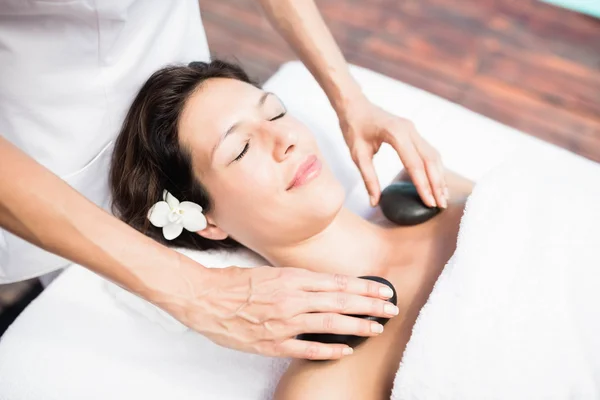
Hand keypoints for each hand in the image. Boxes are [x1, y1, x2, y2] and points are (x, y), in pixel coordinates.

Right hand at [174, 264, 397, 359]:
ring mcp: (284, 322)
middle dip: (370, 305)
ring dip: (358, 326)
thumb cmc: (236, 282)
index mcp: (292, 278)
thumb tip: (325, 287)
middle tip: (392, 308)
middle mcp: (292, 299)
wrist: (205, 298)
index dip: (364, 287)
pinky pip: (307, 348)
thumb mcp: (271, 272)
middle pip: (340, 302)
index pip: (338, 283)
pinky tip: (346, 350)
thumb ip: (298, 280)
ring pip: (330, 324)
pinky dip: (329, 350)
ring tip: (377, 328)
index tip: (383, 289)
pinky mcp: (273, 343)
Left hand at [339, 99, 448, 207]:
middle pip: (430, 160)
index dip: (423, 186)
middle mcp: (409, 130)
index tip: (430, 203)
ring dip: (439, 176)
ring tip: (443, 196)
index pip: (414, 164)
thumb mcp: (357, 154)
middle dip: (437, 184)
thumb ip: (368, 178)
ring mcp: (413, 130)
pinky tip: (436, 181)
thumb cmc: (353, 127)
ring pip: (433, 155)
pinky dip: (435, 167)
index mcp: (396, 134)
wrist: (354, 105)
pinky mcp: (413, 132)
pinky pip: (428, 151)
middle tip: (441, 205)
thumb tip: (374, 202)